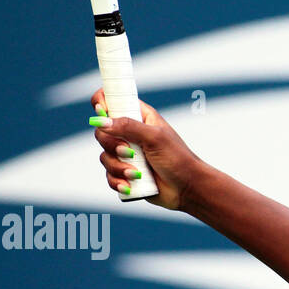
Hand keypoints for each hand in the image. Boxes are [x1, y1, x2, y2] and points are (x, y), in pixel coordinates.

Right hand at [90, 89, 204, 210]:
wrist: (187, 189)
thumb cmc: (178, 159)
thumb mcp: (155, 137)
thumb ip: (128, 127)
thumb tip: (101, 121)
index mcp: (139, 117)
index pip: (112, 100)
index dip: (101, 102)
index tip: (101, 112)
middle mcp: (130, 133)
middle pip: (102, 131)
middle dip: (111, 144)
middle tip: (129, 152)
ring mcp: (126, 154)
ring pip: (105, 156)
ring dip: (118, 167)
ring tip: (137, 174)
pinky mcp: (126, 172)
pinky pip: (109, 175)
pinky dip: (117, 181)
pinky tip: (129, 185)